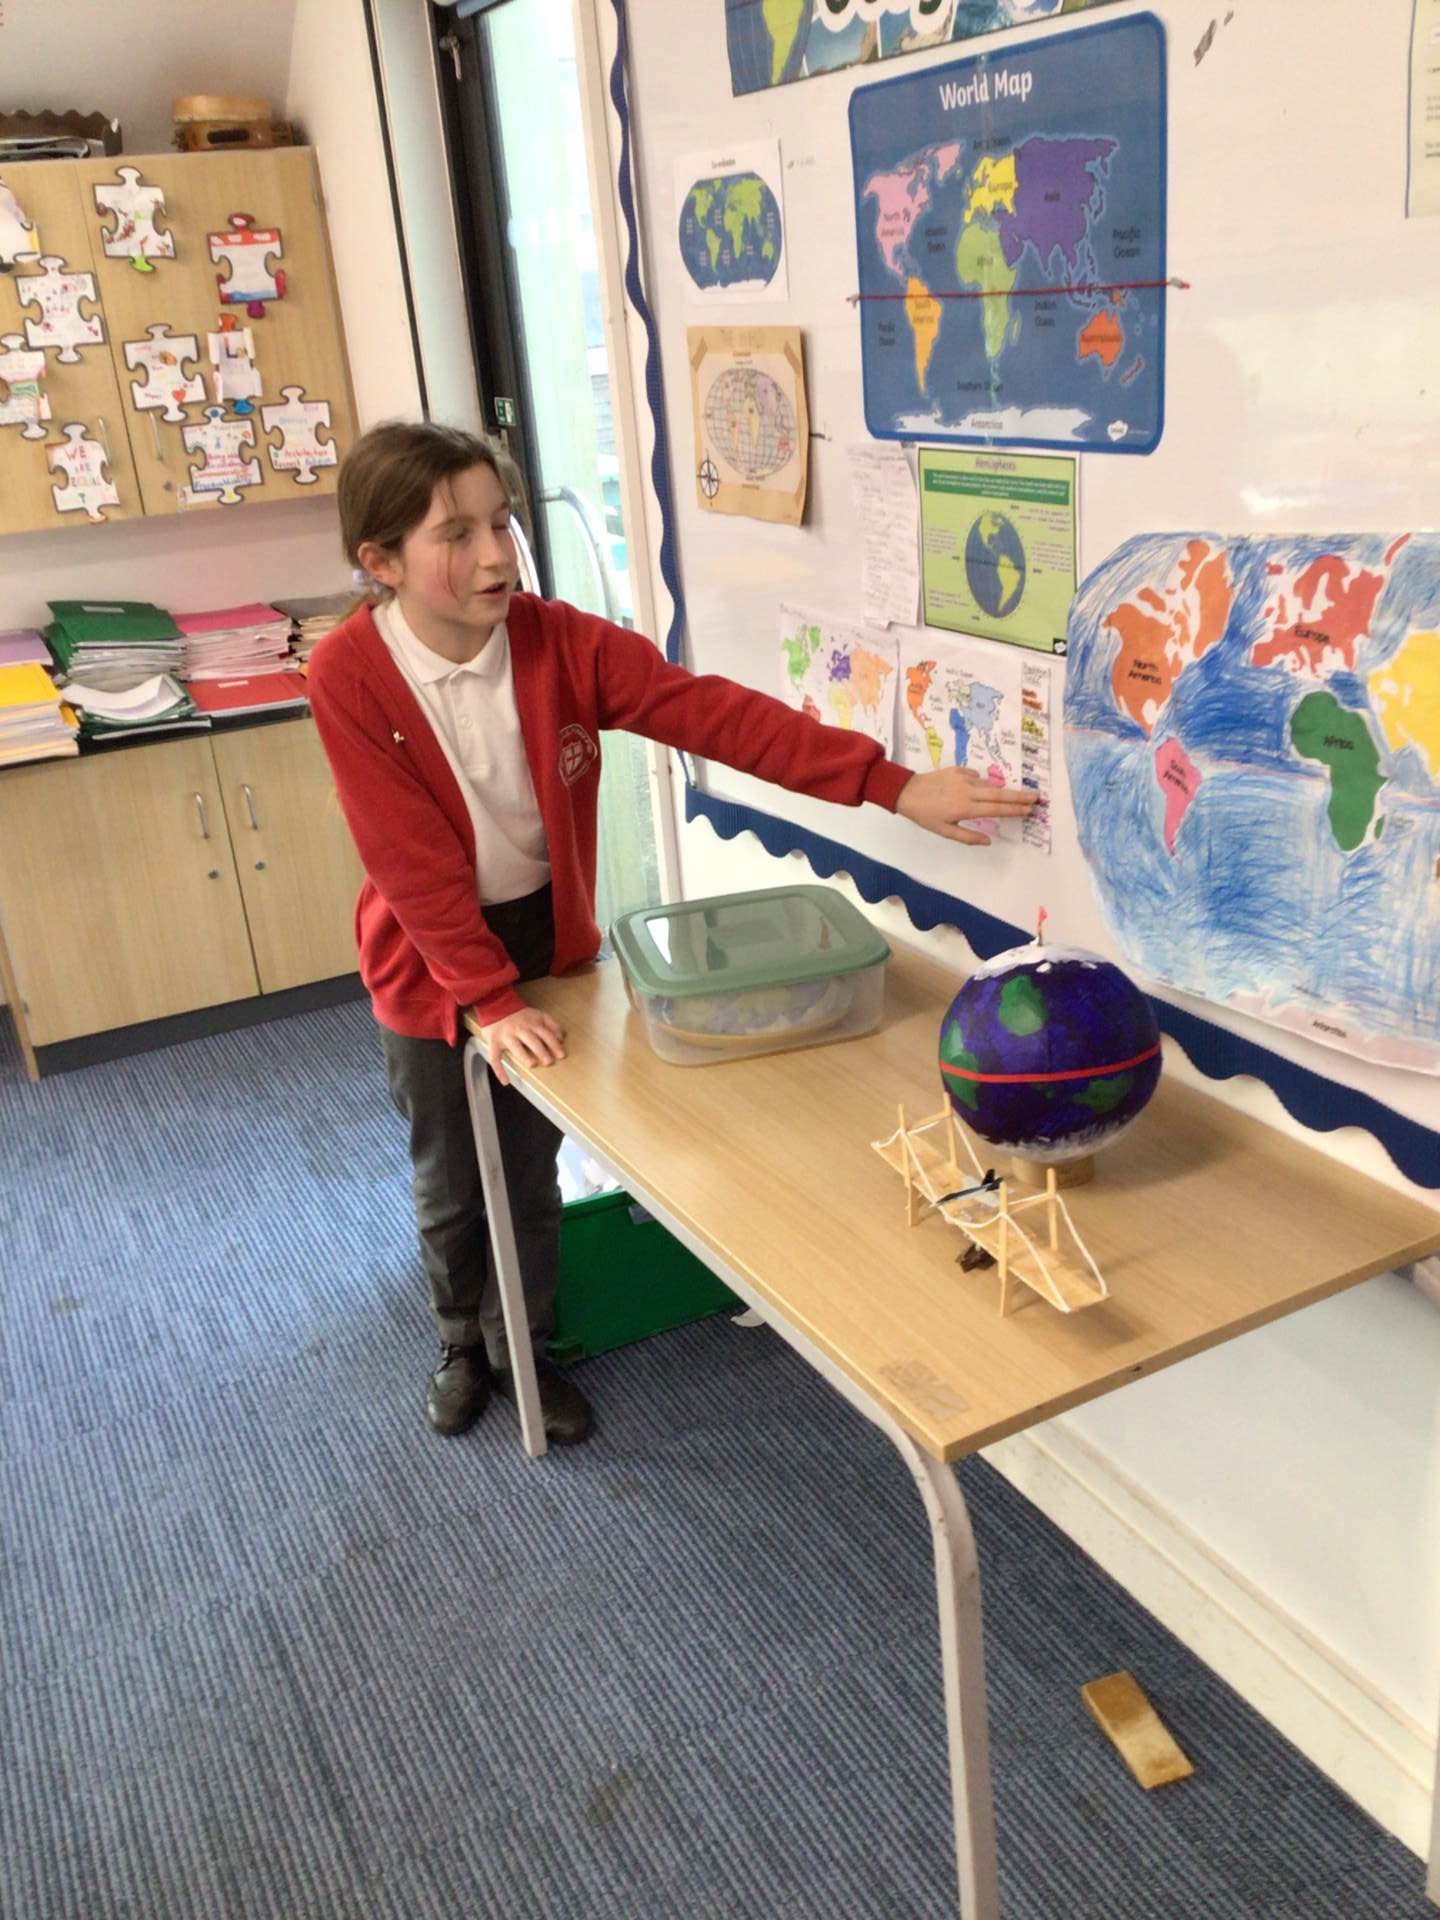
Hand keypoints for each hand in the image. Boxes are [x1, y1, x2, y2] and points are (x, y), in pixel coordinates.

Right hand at [478, 1007, 565, 1086]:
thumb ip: (550, 1024)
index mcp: (532, 1024)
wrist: (495, 1005)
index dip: (554, 1045)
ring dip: (524, 1055)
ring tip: (532, 1064)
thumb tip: (561, 1037)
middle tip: (548, 1061)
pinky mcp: (494, 1042)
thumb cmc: (519, 1015)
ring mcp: (506, 1036)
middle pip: (532, 1041)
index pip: (546, 1035)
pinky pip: (495, 1058)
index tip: (561, 1055)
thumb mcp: (537, 1015)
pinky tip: (505, 1081)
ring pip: (515, 1047)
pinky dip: (499, 1070)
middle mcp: (520, 1030)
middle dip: (541, 1051)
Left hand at [895, 768, 1037, 845]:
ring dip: (1001, 790)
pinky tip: (978, 788)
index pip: (996, 809)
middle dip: (1020, 796)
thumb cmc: (925, 815)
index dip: (1014, 810)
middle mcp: (968, 792)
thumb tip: (989, 841)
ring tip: (1013, 795)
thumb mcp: (945, 832)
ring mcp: (963, 779)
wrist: (906, 791)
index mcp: (966, 808)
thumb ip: (968, 837)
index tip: (1029, 810)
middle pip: (1000, 794)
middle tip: (1036, 796)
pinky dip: (981, 783)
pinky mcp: (958, 770)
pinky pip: (976, 777)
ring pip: (989, 785)